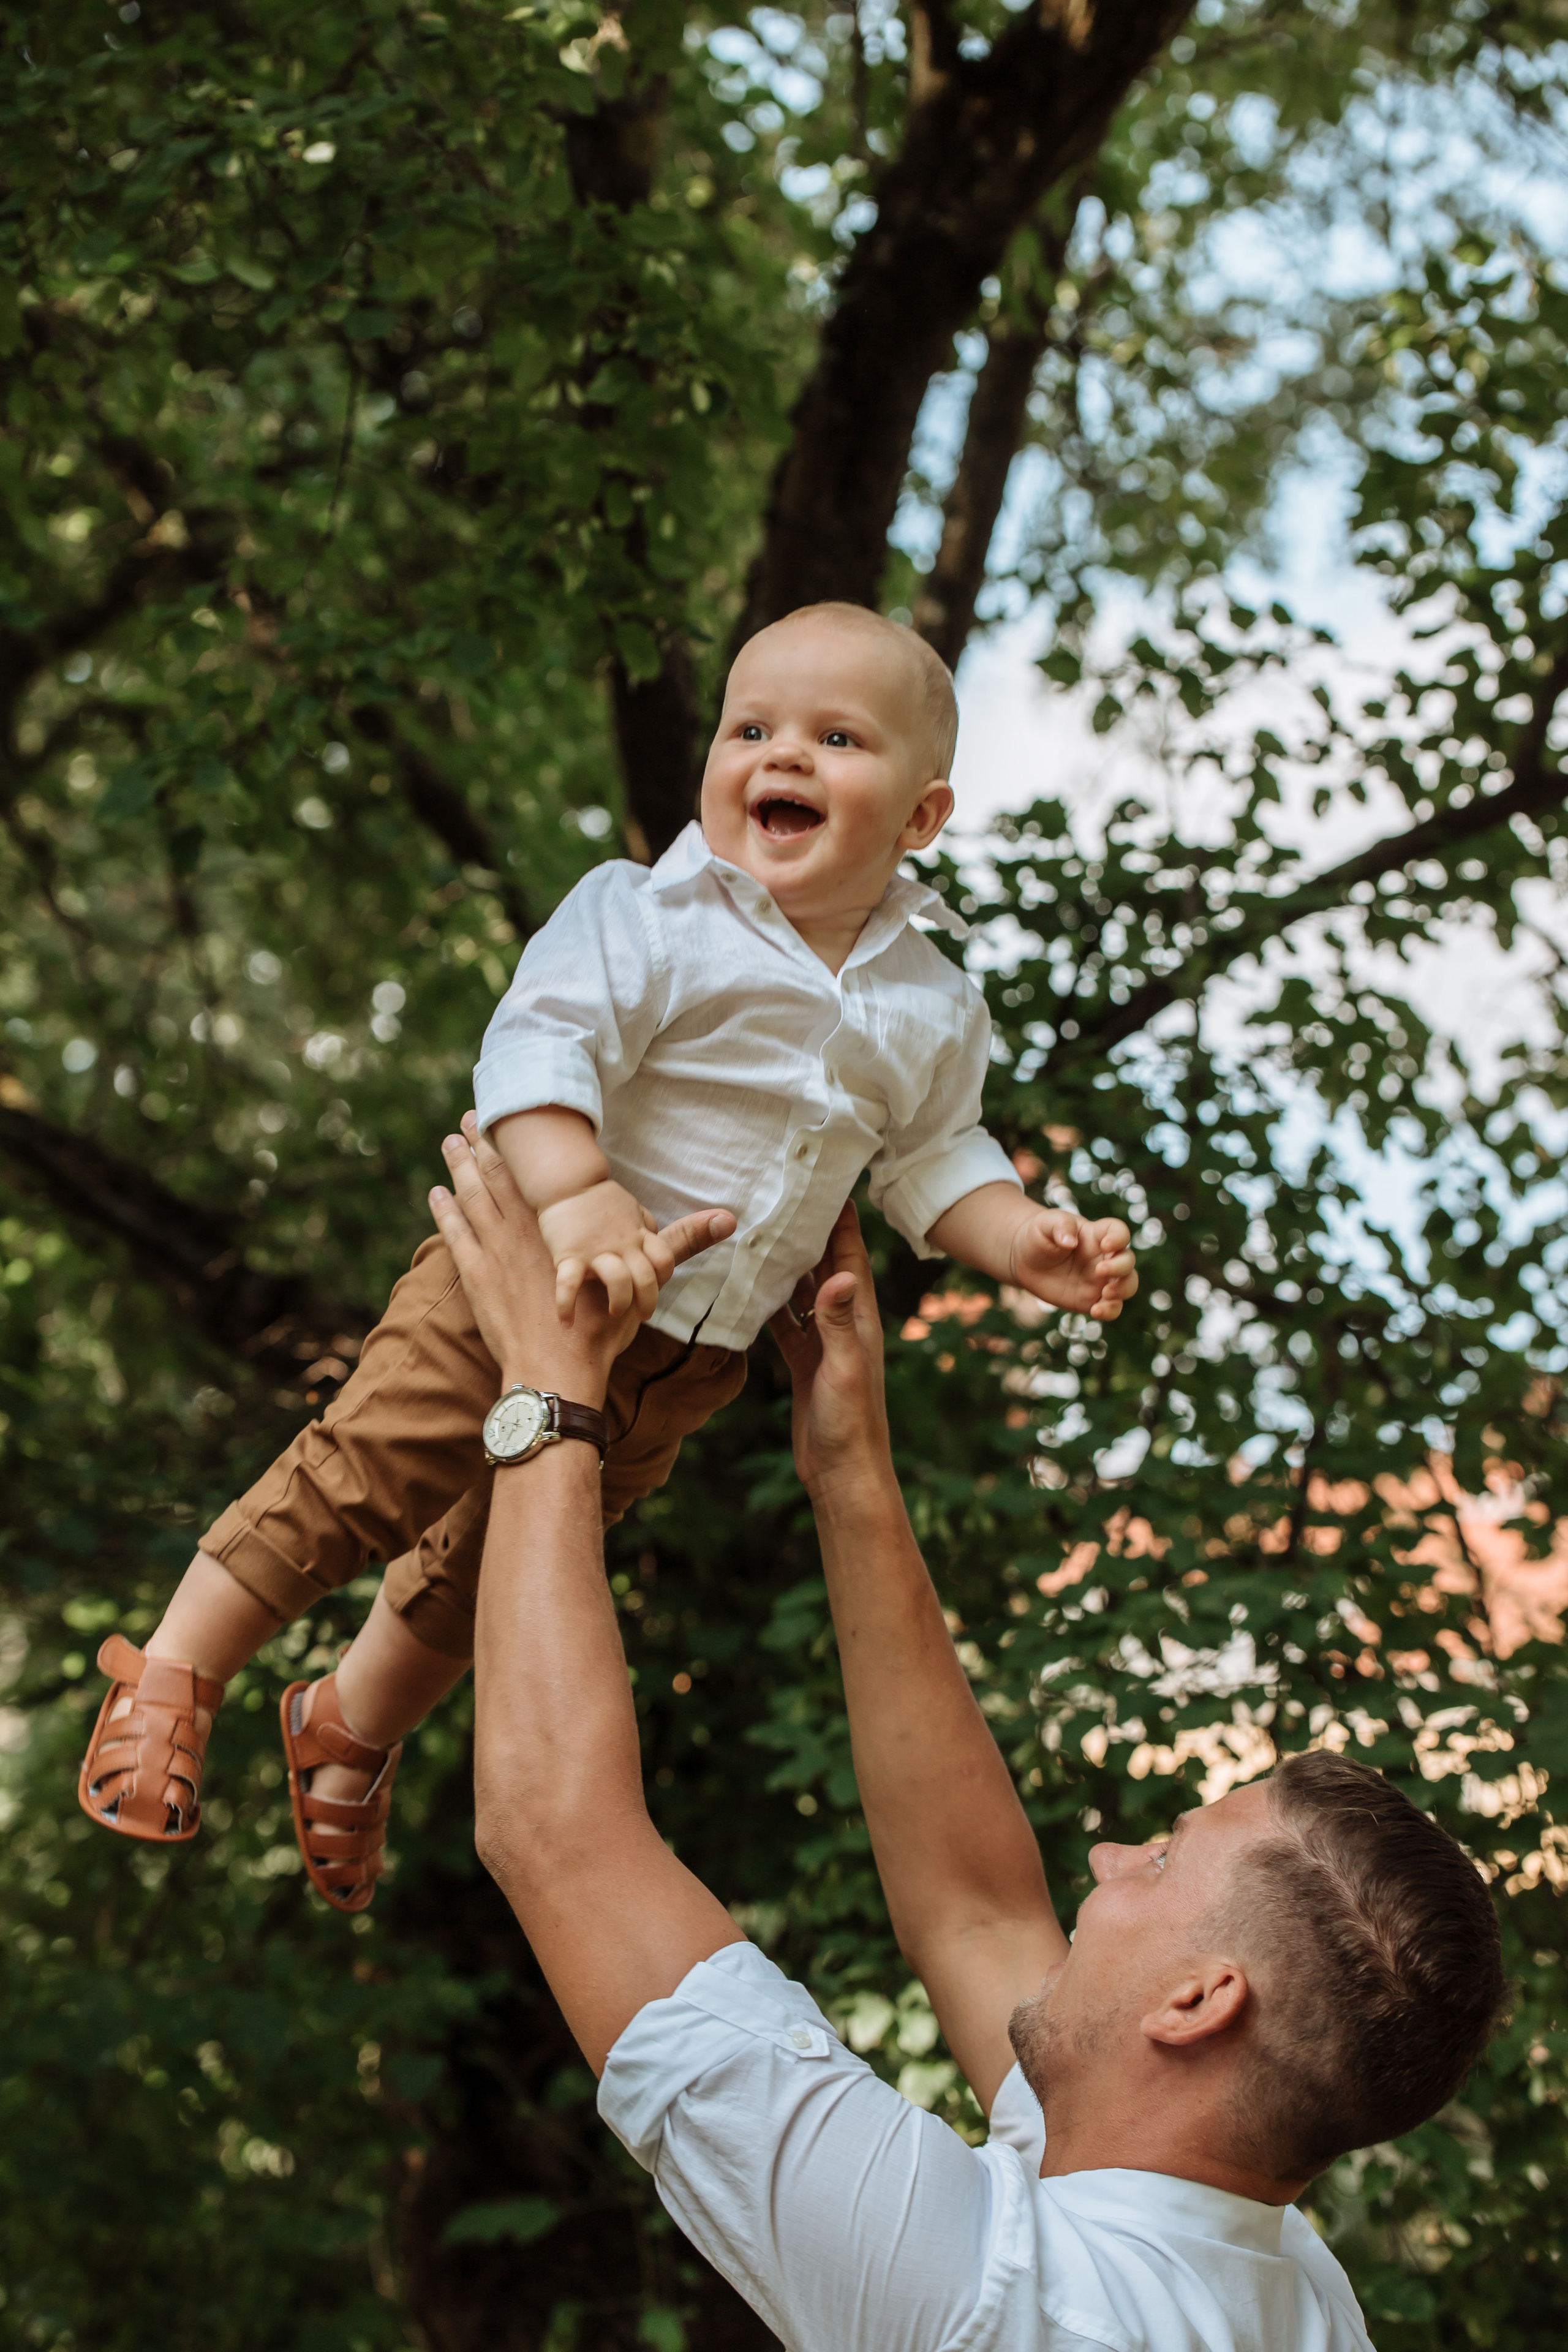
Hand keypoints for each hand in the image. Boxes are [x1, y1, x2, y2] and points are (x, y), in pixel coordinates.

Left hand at [430, 1114, 733, 1397]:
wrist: (560, 1368)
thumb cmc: (604, 1326)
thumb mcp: (646, 1279)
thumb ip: (683, 1242)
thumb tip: (731, 1218)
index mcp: (565, 1225)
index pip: (539, 1173)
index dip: (522, 1143)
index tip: (508, 1115)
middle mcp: (528, 1228)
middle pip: (500, 1176)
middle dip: (481, 1144)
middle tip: (466, 1116)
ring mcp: (497, 1250)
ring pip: (474, 1197)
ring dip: (460, 1167)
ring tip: (449, 1141)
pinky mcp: (475, 1276)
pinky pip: (454, 1235)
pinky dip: (444, 1211)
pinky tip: (436, 1194)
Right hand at [536, 1177, 673, 1323]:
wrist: (567, 1182)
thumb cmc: (600, 1200)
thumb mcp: (632, 1208)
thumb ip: (645, 1227)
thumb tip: (656, 1240)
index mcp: (638, 1234)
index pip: (664, 1259)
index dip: (664, 1275)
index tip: (655, 1285)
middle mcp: (622, 1244)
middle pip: (646, 1277)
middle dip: (648, 1301)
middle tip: (641, 1314)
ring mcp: (596, 1251)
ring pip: (618, 1282)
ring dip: (620, 1301)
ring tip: (614, 1311)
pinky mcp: (568, 1255)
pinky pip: (568, 1285)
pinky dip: (566, 1306)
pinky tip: (566, 1321)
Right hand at [768, 1203, 893, 1499]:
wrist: (841, 1473)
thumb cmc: (851, 1423)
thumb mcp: (844, 1368)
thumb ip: (839, 1322)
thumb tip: (843, 1273)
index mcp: (860, 1319)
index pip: (851, 1257)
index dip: (842, 1221)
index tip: (828, 1183)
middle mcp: (844, 1324)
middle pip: (826, 1266)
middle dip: (811, 1232)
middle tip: (786, 1196)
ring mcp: (824, 1343)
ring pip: (803, 1292)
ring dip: (788, 1264)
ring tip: (764, 1231)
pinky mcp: (805, 1363)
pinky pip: (786, 1324)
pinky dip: (771, 1304)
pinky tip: (752, 1286)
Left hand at [1009, 1211, 1137, 1322]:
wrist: (1024, 1261)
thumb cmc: (1039, 1236)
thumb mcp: (1045, 1224)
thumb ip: (1060, 1227)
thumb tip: (1070, 1242)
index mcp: (1097, 1235)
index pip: (1119, 1232)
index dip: (1119, 1238)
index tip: (1106, 1245)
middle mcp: (1104, 1257)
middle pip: (1128, 1261)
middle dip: (1120, 1267)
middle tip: (1099, 1270)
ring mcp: (1101, 1280)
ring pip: (1128, 1285)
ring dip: (1123, 1290)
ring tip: (1105, 1294)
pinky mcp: (1092, 1299)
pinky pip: (1112, 1308)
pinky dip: (1110, 1311)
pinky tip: (1096, 1311)